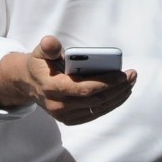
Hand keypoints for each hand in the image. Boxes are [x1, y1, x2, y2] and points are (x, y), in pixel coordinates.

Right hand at [0, 35, 136, 123]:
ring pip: (98, 109)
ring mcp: (64, 115)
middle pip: (95, 100)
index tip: (122, 74)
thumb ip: (48, 47)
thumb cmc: (40, 64)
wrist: (29, 84)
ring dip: (118, 97)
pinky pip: (95, 114)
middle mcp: (58, 105)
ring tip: (130, 83)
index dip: (106, 83)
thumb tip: (51, 42)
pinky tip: (121, 93)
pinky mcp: (70, 119)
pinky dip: (111, 104)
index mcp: (52, 87)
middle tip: (132, 75)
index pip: (84, 89)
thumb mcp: (40, 52)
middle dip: (117, 88)